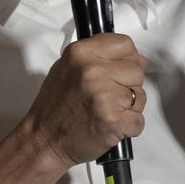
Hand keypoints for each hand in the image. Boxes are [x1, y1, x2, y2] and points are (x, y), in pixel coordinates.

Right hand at [20, 33, 147, 168]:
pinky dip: (129, 126)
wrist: (44, 139)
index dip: (128, 58)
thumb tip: (137, 59)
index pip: (125, 44)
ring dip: (130, 107)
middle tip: (109, 96)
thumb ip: (99, 57)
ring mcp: (104, 97)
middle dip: (129, 84)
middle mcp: (93, 72)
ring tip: (108, 111)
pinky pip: (139, 120)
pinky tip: (111, 124)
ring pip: (140, 96)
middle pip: (137, 70)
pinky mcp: (114, 121)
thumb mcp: (67, 67)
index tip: (120, 70)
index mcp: (81, 53)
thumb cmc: (55, 106)